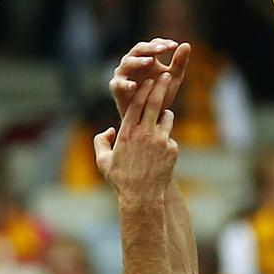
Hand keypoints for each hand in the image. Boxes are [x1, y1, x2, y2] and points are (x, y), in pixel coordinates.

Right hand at [94, 75, 178, 201]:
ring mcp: (161, 141)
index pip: (136, 104)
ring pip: (167, 117)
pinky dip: (166, 138)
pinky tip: (161, 150)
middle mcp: (145, 133)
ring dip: (165, 115)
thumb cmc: (121, 180)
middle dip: (161, 86)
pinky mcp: (172, 149)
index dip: (143, 90)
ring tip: (162, 117)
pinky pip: (170, 137)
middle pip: (155, 102)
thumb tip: (109, 130)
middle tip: (166, 75)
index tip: (148, 81)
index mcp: (127, 133)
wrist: (142, 198)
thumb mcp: (103, 161)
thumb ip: (101, 142)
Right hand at [109, 38, 190, 117]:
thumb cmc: (160, 95)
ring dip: (139, 61)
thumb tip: (187, 44)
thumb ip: (179, 63)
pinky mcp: (116, 87)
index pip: (154, 44)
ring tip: (150, 61)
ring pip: (128, 62)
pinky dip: (125, 84)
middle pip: (139, 49)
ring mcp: (123, 73)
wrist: (149, 116)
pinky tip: (134, 86)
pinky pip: (119, 83)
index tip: (174, 46)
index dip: (163, 44)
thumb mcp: (172, 78)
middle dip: (151, 48)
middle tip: (163, 49)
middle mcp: (133, 62)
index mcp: (147, 57)